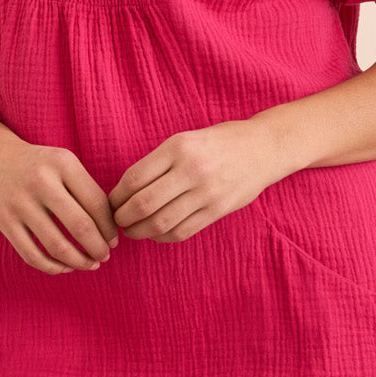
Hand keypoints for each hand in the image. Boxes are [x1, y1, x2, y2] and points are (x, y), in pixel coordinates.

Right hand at [0, 134, 119, 274]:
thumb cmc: (38, 165)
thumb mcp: (63, 162)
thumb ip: (85, 189)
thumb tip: (110, 229)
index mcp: (62, 163)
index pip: (96, 203)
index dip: (109, 228)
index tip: (114, 240)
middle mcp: (41, 181)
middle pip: (80, 226)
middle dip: (98, 248)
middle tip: (105, 256)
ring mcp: (20, 202)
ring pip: (57, 246)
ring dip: (79, 262)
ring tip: (89, 265)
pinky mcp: (3, 221)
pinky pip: (32, 254)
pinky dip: (52, 267)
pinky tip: (64, 267)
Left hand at [107, 120, 279, 242]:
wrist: (264, 148)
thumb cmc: (219, 142)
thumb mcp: (186, 139)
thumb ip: (159, 162)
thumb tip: (125, 191)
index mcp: (178, 147)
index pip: (134, 178)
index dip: (116, 196)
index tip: (112, 202)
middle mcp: (192, 169)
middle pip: (143, 203)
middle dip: (123, 217)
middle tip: (117, 221)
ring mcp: (206, 192)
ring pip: (161, 223)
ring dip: (139, 231)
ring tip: (132, 231)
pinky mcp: (218, 210)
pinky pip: (182, 231)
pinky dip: (162, 237)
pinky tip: (156, 233)